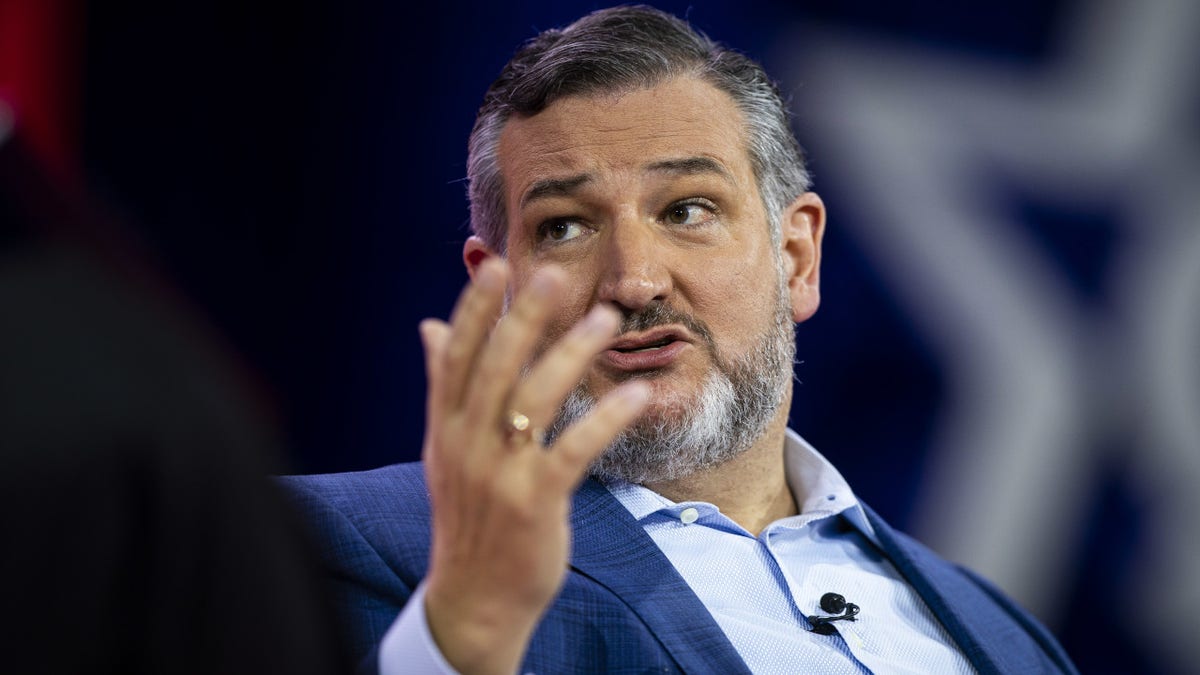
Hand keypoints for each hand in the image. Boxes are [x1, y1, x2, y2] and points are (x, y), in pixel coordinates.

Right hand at [417, 259, 648, 673]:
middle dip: (522, 317)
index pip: (457, 356)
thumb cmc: (469, 515)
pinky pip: (572, 450)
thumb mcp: (445, 449)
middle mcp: (465, 444)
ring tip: (607, 320)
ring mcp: (498, 474)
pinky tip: (637, 394)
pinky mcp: (534, 502)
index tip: (495, 263)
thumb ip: (443, 385)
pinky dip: (605, 418)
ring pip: (534, 400)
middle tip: (552, 274)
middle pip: (494, 367)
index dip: (475, 309)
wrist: (473, 597)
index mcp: (444, 427)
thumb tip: (429, 326)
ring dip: (571, 354)